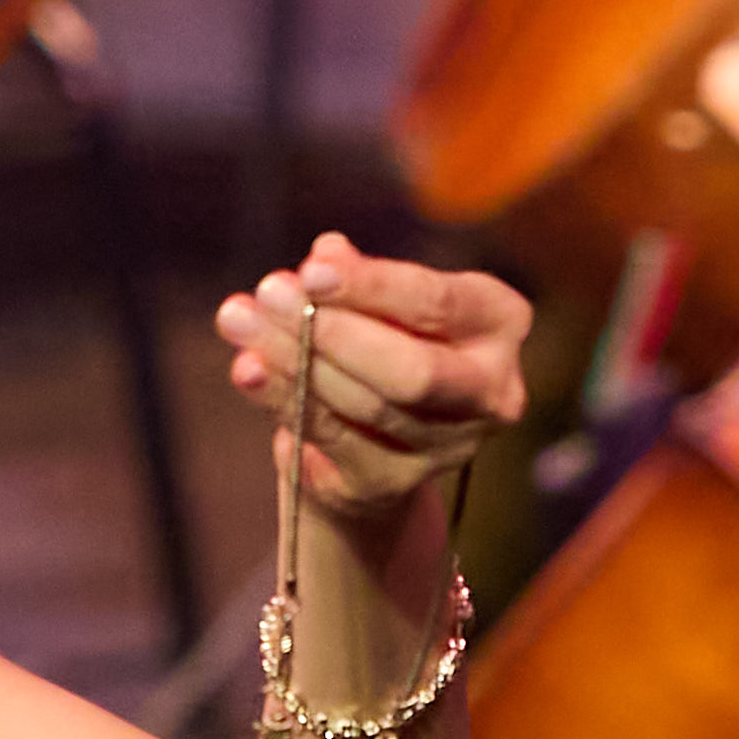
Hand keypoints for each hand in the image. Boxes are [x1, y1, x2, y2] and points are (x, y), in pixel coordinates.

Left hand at [212, 231, 530, 513]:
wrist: (370, 437)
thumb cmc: (378, 338)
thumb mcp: (373, 300)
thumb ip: (353, 278)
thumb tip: (326, 254)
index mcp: (498, 323)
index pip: (438, 303)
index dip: (372, 287)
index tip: (312, 271)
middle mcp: (492, 392)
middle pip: (412, 370)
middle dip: (333, 331)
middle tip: (270, 293)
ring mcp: (447, 447)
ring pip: (364, 405)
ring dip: (293, 358)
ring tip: (240, 320)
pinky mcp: (393, 483)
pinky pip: (330, 436)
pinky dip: (282, 397)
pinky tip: (247, 368)